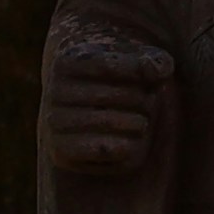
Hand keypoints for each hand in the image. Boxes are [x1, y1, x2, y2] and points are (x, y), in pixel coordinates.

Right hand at [47, 30, 172, 178]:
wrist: (88, 115)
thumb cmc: (119, 83)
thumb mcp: (136, 63)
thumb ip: (153, 61)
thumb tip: (158, 69)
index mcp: (67, 62)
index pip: (112, 65)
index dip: (139, 72)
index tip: (152, 75)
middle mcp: (54, 91)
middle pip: (120, 94)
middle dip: (144, 99)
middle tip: (146, 102)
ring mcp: (54, 123)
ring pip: (115, 123)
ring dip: (140, 123)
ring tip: (139, 121)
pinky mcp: (60, 152)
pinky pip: (108, 150)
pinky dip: (128, 147)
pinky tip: (126, 140)